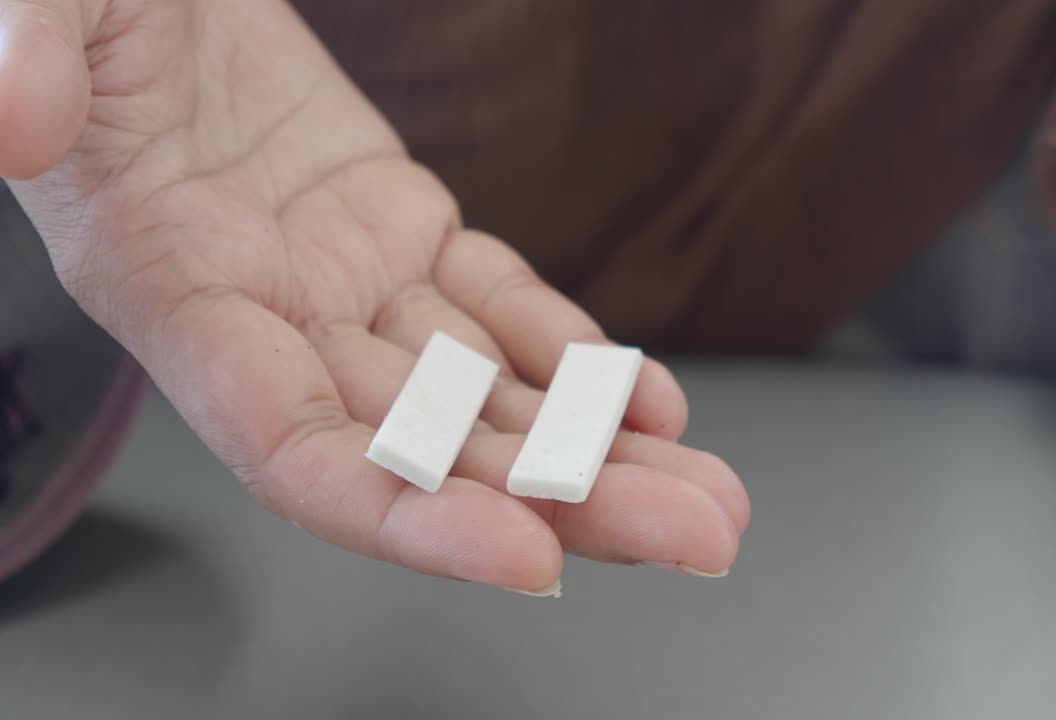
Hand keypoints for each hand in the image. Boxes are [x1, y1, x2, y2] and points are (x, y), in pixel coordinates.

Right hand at [2, 0, 748, 591]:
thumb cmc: (87, 6)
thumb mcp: (45, 5)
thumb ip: (22, 52)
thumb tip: (15, 112)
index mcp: (175, 292)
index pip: (296, 450)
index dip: (406, 514)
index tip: (526, 553)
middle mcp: (274, 317)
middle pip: (430, 447)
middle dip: (563, 500)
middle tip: (693, 535)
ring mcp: (348, 281)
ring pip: (485, 394)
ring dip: (597, 449)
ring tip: (710, 494)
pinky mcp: (403, 229)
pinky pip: (500, 309)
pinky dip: (576, 357)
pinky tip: (648, 400)